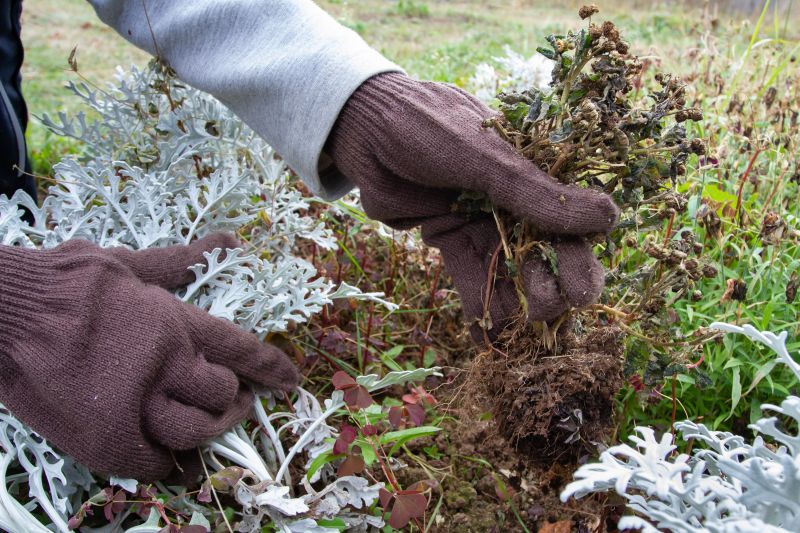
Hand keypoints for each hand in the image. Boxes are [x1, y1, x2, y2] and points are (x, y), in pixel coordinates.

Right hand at [0, 234, 297, 480]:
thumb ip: (181, 261)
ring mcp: (135, 403)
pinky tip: (171, 454)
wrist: (2, 314)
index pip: (238, 348)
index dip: (269, 366)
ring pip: (195, 430)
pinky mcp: (106, 437)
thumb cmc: (64, 282)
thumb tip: (226, 241)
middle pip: (220, 394)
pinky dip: (169, 461)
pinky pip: (155, 462)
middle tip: (237, 400)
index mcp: (172, 321)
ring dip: (208, 429)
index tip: (289, 379)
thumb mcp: (127, 263)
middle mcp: (163, 364)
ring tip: (210, 422)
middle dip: (234, 399)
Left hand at [326, 73, 618, 339]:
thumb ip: (536, 194)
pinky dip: (478, 305)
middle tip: (546, 310)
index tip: (582, 293)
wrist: (362, 129)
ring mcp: (481, 221)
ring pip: (509, 271)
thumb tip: (609, 219)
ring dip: (516, 300)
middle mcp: (513, 201)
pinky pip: (470, 277)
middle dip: (549, 285)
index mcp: (533, 172)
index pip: (570, 221)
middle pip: (544, 253)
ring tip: (516, 322)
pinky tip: (483, 333)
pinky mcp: (449, 238)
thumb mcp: (484, 157)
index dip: (579, 260)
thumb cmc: (427, 127)